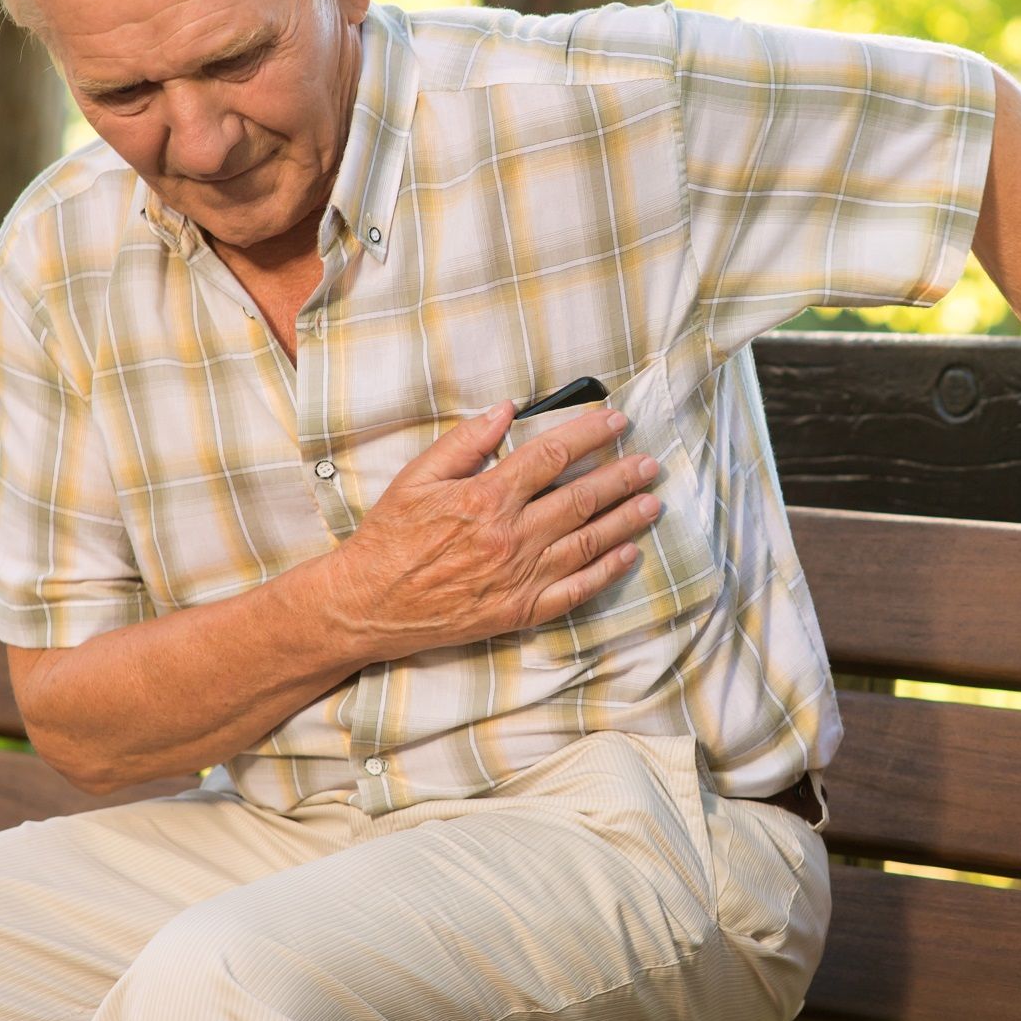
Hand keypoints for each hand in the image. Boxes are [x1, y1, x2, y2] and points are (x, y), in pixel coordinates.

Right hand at [324, 402, 664, 659]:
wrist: (368, 605)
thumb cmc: (389, 538)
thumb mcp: (416, 478)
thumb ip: (464, 442)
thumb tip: (506, 409)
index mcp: (486, 498)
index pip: (552, 456)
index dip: (589, 434)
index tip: (616, 420)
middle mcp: (510, 537)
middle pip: (581, 498)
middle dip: (622, 476)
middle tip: (650, 463)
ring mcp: (519, 577)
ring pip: (588, 543)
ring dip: (625, 520)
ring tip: (652, 502)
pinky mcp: (520, 611)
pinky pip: (575, 590)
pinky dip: (606, 572)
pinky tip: (629, 554)